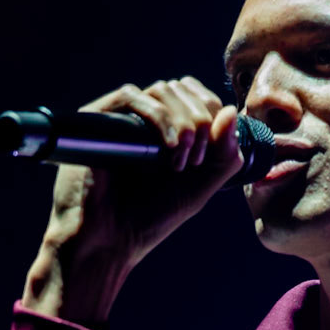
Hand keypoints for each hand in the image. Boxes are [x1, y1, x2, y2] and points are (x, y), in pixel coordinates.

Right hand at [21, 77, 242, 327]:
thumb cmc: (151, 218)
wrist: (109, 240)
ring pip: (162, 90)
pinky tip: (168, 146)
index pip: (196, 96)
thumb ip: (224, 155)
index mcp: (169, 130)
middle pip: (182, 89)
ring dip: (183, 121)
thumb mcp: (201, 188)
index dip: (211, 112)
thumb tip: (230, 111)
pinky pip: (131, 97)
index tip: (209, 151)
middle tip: (194, 160)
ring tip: (179, 161)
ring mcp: (123, 119)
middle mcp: (146, 120)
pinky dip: (159, 117)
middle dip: (200, 120)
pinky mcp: (99, 120)